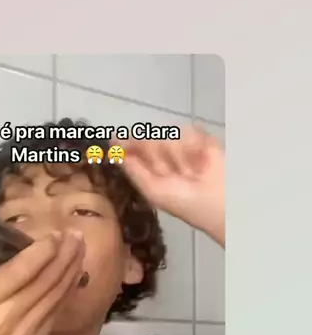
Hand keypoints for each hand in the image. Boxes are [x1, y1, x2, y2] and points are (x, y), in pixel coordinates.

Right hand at [0, 230, 85, 334]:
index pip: (20, 271)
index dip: (41, 250)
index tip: (54, 233)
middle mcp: (8, 317)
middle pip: (44, 279)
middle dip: (64, 253)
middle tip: (76, 232)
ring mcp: (28, 333)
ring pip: (55, 294)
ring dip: (71, 268)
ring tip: (81, 246)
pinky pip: (56, 311)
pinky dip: (67, 290)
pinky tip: (74, 275)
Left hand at [123, 124, 224, 245]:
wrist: (220, 201)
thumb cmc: (186, 203)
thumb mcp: (153, 190)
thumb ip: (133, 170)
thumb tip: (114, 149)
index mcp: (150, 168)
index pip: (133, 147)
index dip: (126, 142)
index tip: (116, 139)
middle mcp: (163, 155)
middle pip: (148, 138)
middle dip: (156, 154)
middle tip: (169, 172)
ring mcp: (182, 145)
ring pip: (169, 134)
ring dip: (178, 155)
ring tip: (190, 172)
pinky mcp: (202, 138)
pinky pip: (190, 131)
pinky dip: (194, 148)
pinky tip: (201, 162)